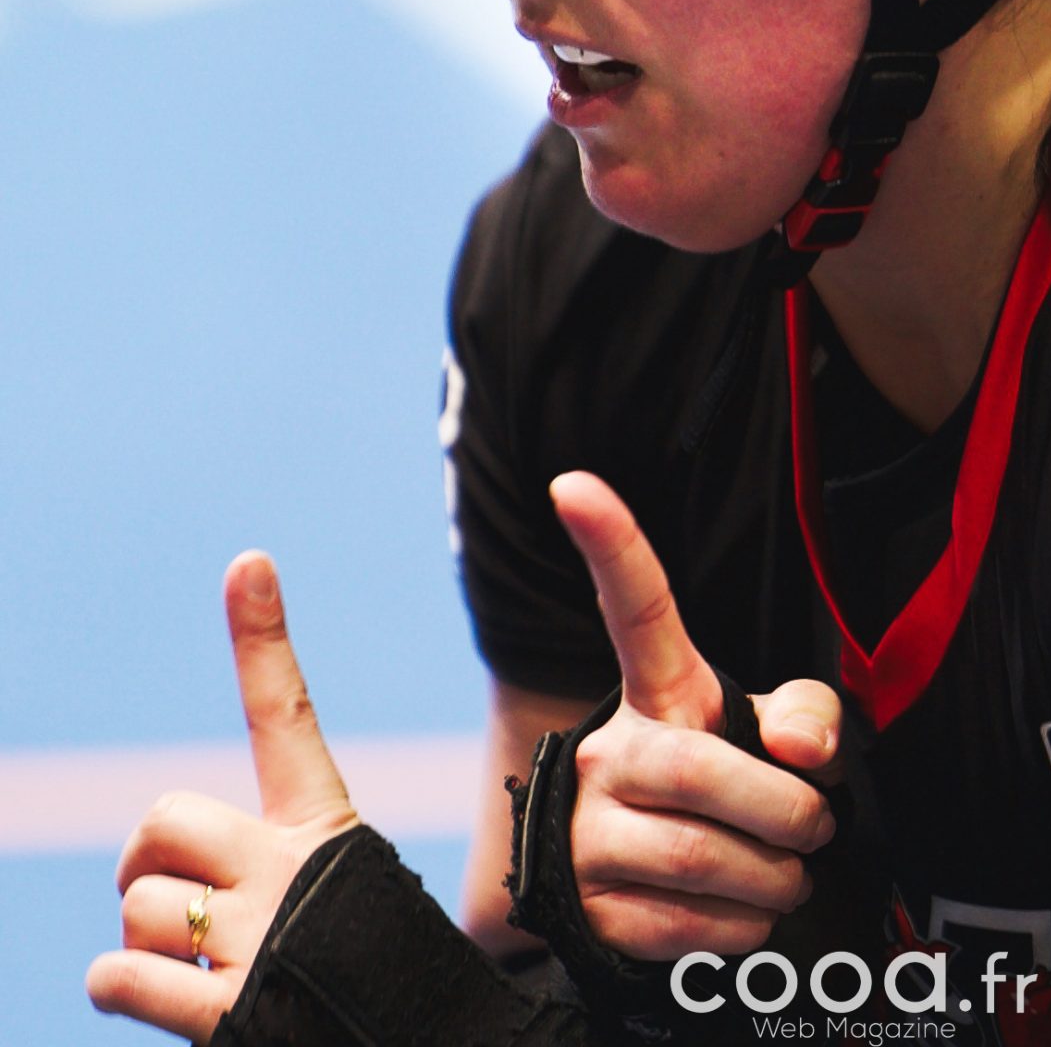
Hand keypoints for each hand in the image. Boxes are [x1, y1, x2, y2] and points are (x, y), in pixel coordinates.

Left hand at [86, 554, 360, 1040]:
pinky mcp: (233, 1011)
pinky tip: (152, 998)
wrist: (421, 1043)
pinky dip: (118, 987)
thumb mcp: (322, 906)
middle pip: (163, 820)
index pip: (286, 716)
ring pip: (140, 907)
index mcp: (323, 828)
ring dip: (143, 948)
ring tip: (196, 976)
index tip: (248, 562)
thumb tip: (151, 897)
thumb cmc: (355, 974)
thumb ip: (254, 879)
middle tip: (168, 904)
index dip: (263, 637)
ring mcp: (264, 937)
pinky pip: (123, 976)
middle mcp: (292, 870)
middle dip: (143, 863)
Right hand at [550, 470, 841, 961]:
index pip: (634, 607)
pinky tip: (746, 908)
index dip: (610, 542)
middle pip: (699, 772)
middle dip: (783, 810)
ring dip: (771, 875)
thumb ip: (806, 717)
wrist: (647, 885)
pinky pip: (684, 925)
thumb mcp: (768, 736)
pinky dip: (741, 925)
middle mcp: (608, 752)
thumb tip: (802, 752)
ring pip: (698, 857)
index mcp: (656, 690)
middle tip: (815, 824)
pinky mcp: (587, 908)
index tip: (574, 482)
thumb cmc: (721, 784)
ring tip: (785, 870)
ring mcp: (586, 832)